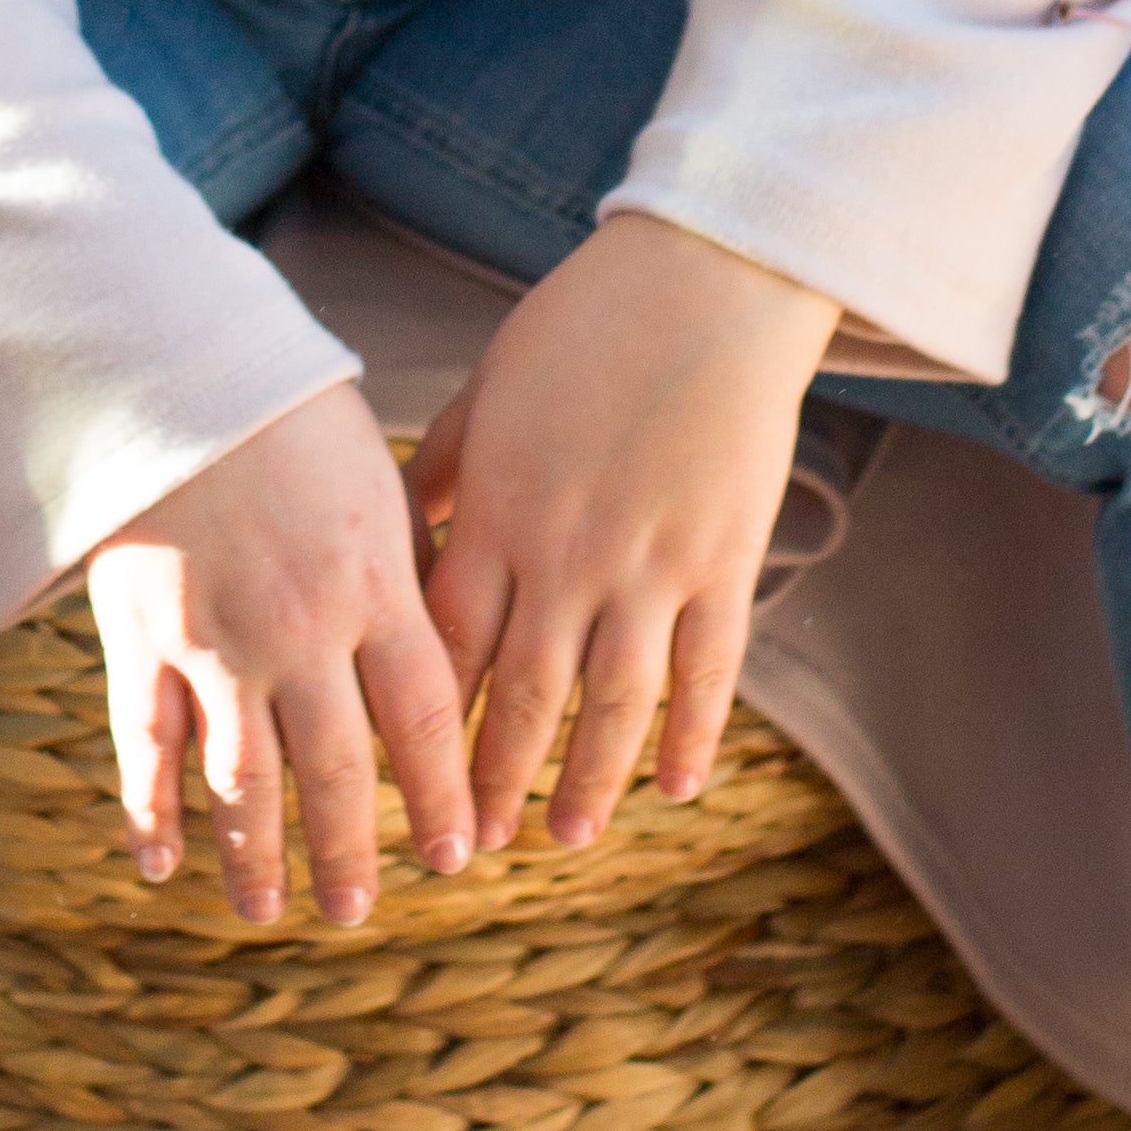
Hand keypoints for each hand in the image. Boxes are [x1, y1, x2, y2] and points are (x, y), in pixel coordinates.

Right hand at [88, 379, 474, 928]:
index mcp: (374, 587)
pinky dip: (152, 810)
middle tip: (361, 909)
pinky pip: (147, 745)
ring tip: (272, 910)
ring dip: (260, 855)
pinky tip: (162, 865)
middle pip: (338, 770)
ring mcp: (216, 642)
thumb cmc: (291, 415)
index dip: (443, 795)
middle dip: (353, 850)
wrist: (173, 370)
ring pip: (245, 779)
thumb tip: (465, 627)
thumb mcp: (378, 481)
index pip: (424, 717)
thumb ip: (415, 564)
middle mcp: (301, 631)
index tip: (460, 854)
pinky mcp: (142, 637)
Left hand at [408, 215, 836, 854]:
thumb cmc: (586, 325)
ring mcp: (652, 563)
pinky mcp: (724, 560)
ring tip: (566, 838)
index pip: (449, 644)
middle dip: (495, 778)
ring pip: (613, 702)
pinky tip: (677, 784)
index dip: (427, 722)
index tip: (406, 780)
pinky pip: (708, 670)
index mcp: (498, 512)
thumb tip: (406, 529)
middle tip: (472, 847)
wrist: (707, 283)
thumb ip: (447, 469)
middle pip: (522, 693)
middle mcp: (567, 554)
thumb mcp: (491, 390)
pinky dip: (693, 734)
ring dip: (587, 779)